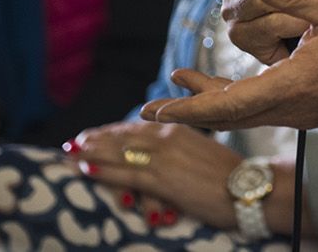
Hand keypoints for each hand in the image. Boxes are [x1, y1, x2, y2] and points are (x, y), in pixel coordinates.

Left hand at [68, 120, 239, 230]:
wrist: (247, 187)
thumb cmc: (228, 175)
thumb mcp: (201, 153)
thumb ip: (179, 149)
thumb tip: (161, 156)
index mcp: (179, 130)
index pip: (137, 128)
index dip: (112, 131)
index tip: (94, 134)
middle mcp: (168, 138)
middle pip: (123, 137)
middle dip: (96, 139)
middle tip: (73, 141)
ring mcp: (164, 158)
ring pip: (120, 152)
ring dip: (92, 152)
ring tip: (70, 152)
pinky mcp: (162, 180)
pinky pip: (127, 173)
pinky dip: (105, 170)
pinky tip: (87, 168)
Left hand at [141, 0, 317, 130]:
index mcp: (293, 84)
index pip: (230, 103)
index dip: (192, 106)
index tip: (161, 107)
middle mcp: (289, 108)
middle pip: (227, 117)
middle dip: (187, 112)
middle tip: (149, 109)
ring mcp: (296, 114)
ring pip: (240, 116)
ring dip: (206, 105)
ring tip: (176, 90)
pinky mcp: (302, 110)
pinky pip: (256, 111)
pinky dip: (230, 102)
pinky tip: (216, 89)